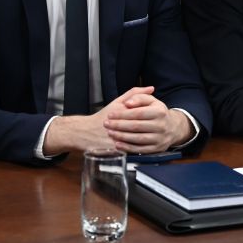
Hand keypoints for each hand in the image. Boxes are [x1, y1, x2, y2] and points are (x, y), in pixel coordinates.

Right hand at [43, 87, 191, 154]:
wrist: (84, 132)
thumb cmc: (102, 116)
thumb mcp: (118, 102)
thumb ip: (135, 94)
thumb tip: (151, 88)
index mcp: (120, 115)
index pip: (141, 116)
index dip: (152, 117)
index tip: (159, 118)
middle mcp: (117, 129)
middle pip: (140, 131)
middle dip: (151, 129)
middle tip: (159, 129)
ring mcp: (115, 142)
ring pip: (137, 142)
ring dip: (147, 140)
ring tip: (153, 137)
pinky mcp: (113, 153)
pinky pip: (131, 152)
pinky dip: (139, 150)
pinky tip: (145, 147)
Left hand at [103, 86, 192, 152]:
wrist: (173, 128)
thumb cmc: (157, 112)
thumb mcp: (151, 100)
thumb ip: (139, 97)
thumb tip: (128, 103)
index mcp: (159, 111)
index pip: (138, 113)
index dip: (122, 114)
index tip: (111, 114)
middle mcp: (161, 125)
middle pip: (136, 126)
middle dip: (119, 125)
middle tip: (106, 124)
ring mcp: (159, 138)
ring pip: (137, 138)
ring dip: (121, 136)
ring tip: (110, 133)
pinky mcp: (157, 149)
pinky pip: (141, 150)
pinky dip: (128, 148)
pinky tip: (118, 144)